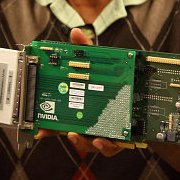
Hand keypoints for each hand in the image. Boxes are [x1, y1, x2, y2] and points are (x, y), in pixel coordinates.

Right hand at [34, 28, 123, 156]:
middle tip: (50, 130)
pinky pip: (110, 147)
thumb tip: (75, 32)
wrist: (141, 108)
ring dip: (81, 141)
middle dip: (58, 133)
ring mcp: (102, 133)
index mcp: (79, 108)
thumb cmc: (114, 88)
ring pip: (88, 143)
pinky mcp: (118, 140)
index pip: (59, 117)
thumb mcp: (99, 67)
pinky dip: (105, 145)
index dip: (46, 125)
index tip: (37, 128)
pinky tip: (102, 139)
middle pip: (69, 131)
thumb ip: (86, 51)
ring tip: (77, 136)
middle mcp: (88, 124)